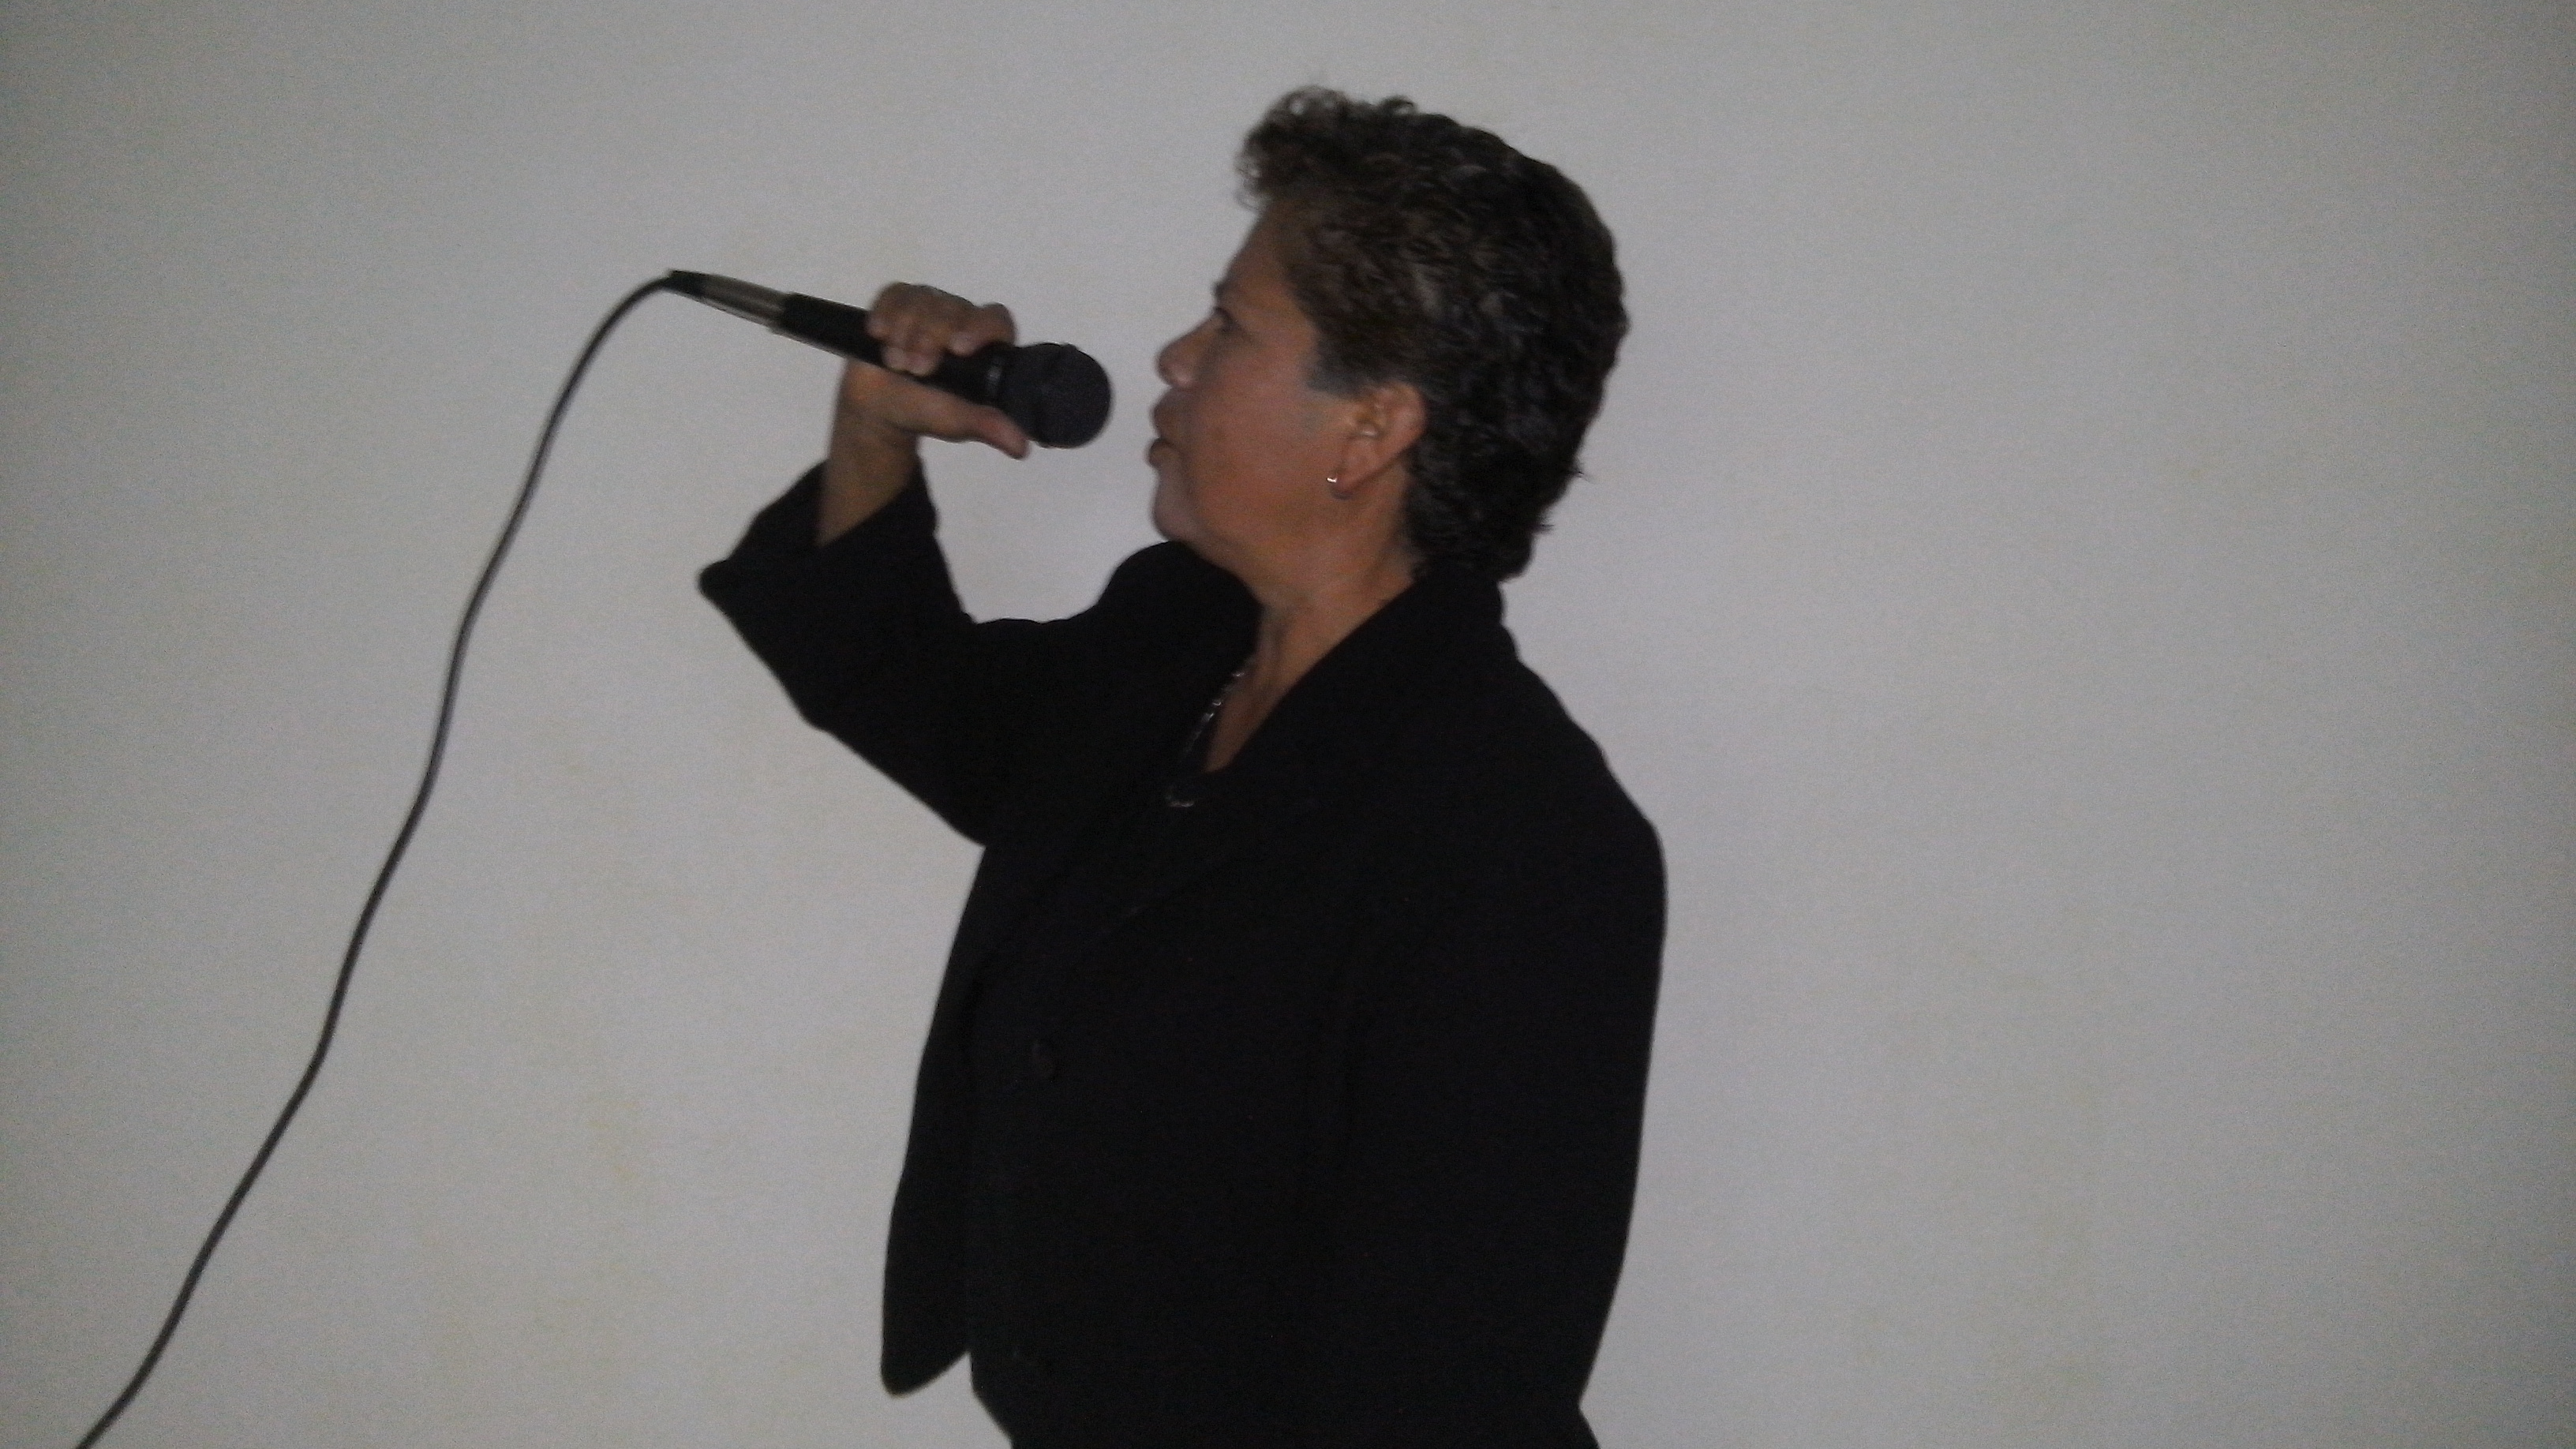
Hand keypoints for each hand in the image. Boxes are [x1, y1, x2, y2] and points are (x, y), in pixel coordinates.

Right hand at [840, 283, 1029, 458]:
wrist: (881, 407)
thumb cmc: (926, 409)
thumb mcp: (956, 422)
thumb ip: (986, 426)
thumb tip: (1020, 446)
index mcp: (984, 343)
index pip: (996, 319)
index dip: (981, 327)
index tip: (959, 348)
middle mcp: (961, 318)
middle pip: (954, 309)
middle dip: (931, 338)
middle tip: (915, 369)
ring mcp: (930, 306)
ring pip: (924, 300)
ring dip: (906, 330)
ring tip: (895, 362)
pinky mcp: (898, 302)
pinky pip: (895, 293)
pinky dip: (886, 311)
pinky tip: (878, 333)